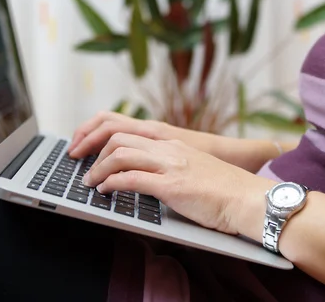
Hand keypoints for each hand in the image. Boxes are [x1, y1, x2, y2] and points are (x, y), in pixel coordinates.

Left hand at [69, 111, 283, 172]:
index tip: (83, 144)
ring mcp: (169, 164)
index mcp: (171, 141)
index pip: (125, 126)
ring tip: (89, 181)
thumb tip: (146, 175)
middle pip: (117, 135)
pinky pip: (131, 179)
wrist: (247, 197)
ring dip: (98, 168)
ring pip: (120, 154)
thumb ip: (169, 165)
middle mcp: (167, 147)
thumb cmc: (222, 187)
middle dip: (90, 146)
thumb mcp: (192, 167)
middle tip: (77, 160)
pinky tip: (105, 191)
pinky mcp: (171, 185)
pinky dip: (112, 183)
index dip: (97, 132)